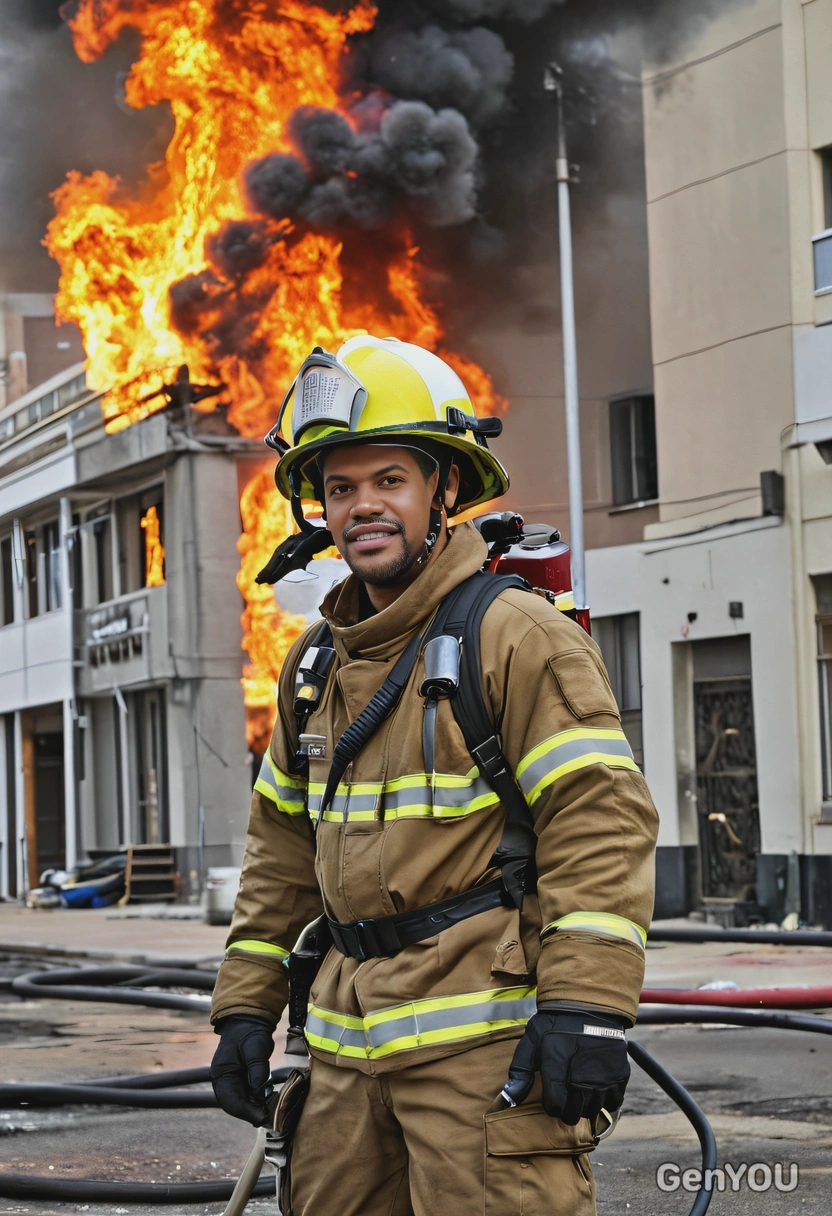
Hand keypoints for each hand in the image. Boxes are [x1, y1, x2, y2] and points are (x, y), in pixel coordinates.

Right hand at [210, 1015, 274, 1124]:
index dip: (246, 1111)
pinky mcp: (242, 1082)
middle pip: (235, 1106)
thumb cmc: (249, 1034)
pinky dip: (257, 1102)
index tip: (262, 1116)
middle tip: (268, 1117)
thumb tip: (260, 1092)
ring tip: (270, 1111)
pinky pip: (248, 1097)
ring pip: (242, 1104)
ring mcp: (233, 1083)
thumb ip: (257, 1069)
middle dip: (251, 1113)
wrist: (249, 1023)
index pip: (230, 1100)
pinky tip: (269, 1102)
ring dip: (255, 1109)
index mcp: (221, 1074)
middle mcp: (224, 1082)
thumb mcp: (255, 1048)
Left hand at [501, 1010, 629, 1124]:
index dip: (550, 1105)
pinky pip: (612, 1102)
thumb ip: (520, 1070)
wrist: (591, 1004)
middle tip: (566, 1093)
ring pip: (592, 1110)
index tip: (551, 1095)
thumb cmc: (558, 1023)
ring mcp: (603, 1078)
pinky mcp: (620, 1075)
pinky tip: (597, 1085)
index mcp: (557, 1066)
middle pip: (573, 1114)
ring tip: (580, 1088)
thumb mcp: (533, 1039)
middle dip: (566, 1108)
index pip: (554, 1106)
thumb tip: (509, 1099)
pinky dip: (604, 1098)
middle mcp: (582, 1077)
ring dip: (585, 1104)